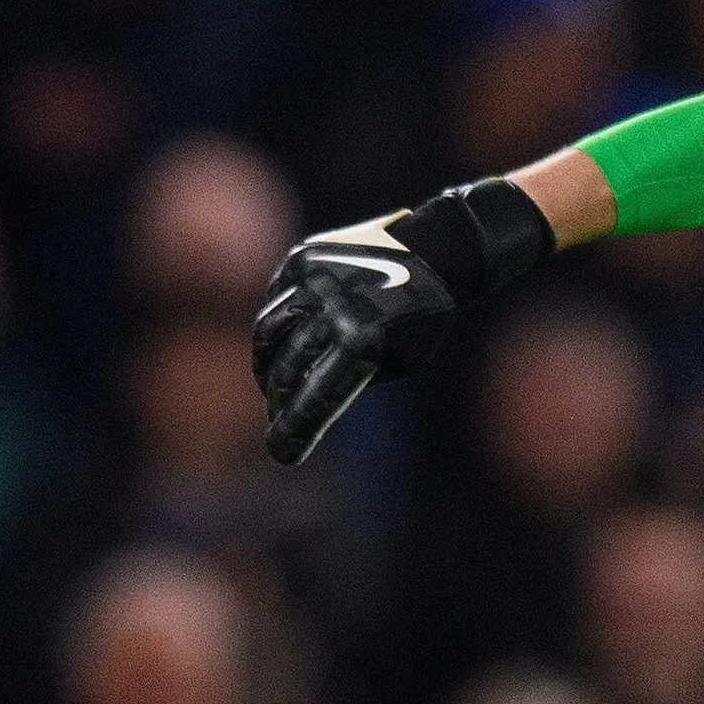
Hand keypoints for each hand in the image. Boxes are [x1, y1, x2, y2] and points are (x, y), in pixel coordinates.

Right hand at [251, 175, 555, 463]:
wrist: (437, 250)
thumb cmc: (424, 320)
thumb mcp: (399, 362)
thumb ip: (349, 378)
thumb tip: (303, 397)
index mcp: (361, 340)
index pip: (315, 397)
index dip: (295, 429)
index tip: (281, 453)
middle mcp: (331, 308)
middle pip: (285, 367)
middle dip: (278, 399)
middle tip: (278, 417)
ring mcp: (312, 279)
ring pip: (268, 331)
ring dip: (266, 363)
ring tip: (272, 383)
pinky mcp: (301, 259)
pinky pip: (276, 299)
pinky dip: (277, 324)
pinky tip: (283, 341)